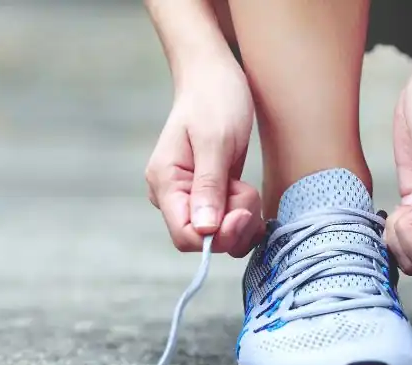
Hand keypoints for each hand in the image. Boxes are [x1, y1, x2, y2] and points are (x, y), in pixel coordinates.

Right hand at [145, 59, 261, 256]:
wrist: (214, 77)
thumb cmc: (214, 99)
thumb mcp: (216, 141)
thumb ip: (209, 186)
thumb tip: (205, 230)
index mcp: (165, 182)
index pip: (185, 236)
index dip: (217, 236)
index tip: (241, 212)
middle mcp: (172, 195)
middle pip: (204, 240)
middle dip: (234, 225)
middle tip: (247, 191)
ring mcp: (189, 197)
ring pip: (219, 236)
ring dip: (241, 219)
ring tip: (246, 186)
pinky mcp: (206, 196)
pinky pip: (225, 224)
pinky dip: (242, 215)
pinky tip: (246, 193)